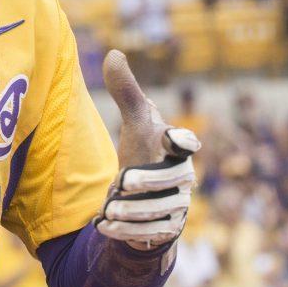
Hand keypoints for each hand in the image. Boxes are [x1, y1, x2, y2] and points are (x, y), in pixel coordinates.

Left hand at [94, 50, 199, 249]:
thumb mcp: (135, 122)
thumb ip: (126, 91)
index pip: (184, 142)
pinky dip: (127, 231)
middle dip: (148, 182)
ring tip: (109, 208)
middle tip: (122, 181)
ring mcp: (178, 204)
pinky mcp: (168, 228)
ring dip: (134, 211)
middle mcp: (182, 177)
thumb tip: (113, 53)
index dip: (181, 139)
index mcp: (174, 148)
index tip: (173, 138)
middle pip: (173, 180)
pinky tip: (103, 226)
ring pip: (162, 211)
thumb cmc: (145, 151)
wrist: (148, 195)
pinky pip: (152, 233)